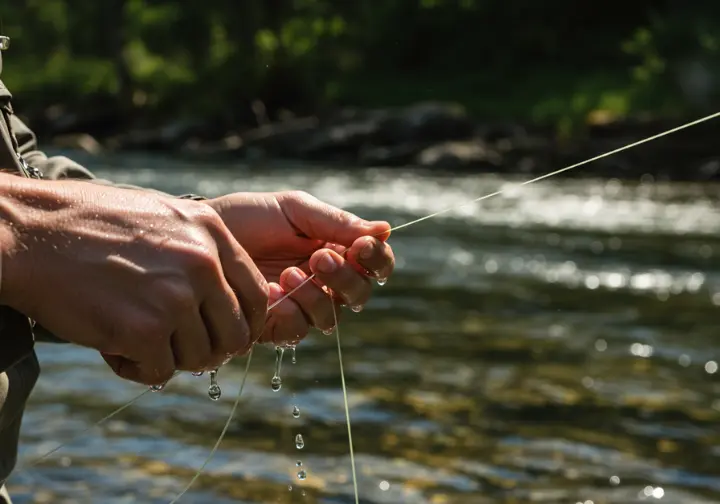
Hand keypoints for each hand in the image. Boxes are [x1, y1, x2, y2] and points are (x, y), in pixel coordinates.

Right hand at [0, 174, 267, 385]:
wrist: (28, 233)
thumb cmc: (89, 225)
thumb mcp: (163, 217)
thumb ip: (201, 251)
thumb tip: (227, 296)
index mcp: (211, 232)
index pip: (257, 295)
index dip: (245, 323)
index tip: (222, 334)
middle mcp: (202, 264)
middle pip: (237, 335)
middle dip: (211, 349)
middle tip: (178, 346)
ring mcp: (175, 297)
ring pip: (200, 358)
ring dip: (169, 357)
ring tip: (135, 337)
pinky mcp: (143, 330)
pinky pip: (160, 373)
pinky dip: (136, 369)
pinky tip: (113, 347)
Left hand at [206, 190, 394, 344]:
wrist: (202, 232)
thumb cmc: (250, 217)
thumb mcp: (295, 210)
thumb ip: (337, 223)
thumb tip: (386, 230)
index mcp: (336, 250)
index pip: (375, 265)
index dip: (377, 260)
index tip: (362, 246)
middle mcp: (324, 282)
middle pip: (359, 294)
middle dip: (345, 278)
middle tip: (320, 257)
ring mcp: (300, 305)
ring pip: (331, 317)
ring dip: (318, 296)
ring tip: (290, 272)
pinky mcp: (274, 324)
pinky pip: (298, 329)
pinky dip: (291, 310)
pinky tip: (272, 289)